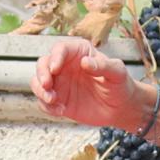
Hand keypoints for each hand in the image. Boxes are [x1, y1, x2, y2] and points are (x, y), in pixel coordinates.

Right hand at [30, 37, 146, 130]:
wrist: (121, 108)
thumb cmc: (120, 85)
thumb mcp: (117, 73)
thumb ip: (102, 66)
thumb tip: (85, 62)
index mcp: (79, 53)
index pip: (61, 49)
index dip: (55, 57)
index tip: (55, 69)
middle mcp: (65, 66)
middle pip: (43, 64)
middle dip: (41, 74)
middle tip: (47, 85)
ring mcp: (60, 83)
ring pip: (38, 82)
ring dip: (40, 91)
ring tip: (52, 100)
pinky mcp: (58, 100)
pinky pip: (44, 102)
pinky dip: (47, 106)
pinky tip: (60, 111)